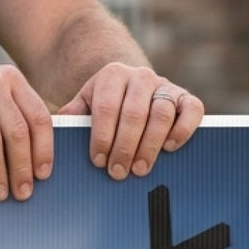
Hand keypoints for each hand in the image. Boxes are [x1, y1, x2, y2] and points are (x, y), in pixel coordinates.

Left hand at [57, 63, 203, 179]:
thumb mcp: (85, 104)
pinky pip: (192, 110)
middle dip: (125, 147)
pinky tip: (169, 148)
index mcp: (112, 75)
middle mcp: (140, 76)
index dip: (102, 136)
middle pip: (134, 113)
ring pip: (162, 113)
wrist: (132, 87)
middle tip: (117, 172)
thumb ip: (72, 114)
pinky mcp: (186, 97)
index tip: (98, 161)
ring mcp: (166, 85)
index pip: (106, 107)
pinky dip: (183, 129)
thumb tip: (57, 129)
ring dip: (150, 145)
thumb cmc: (105, 105)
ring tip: (140, 169)